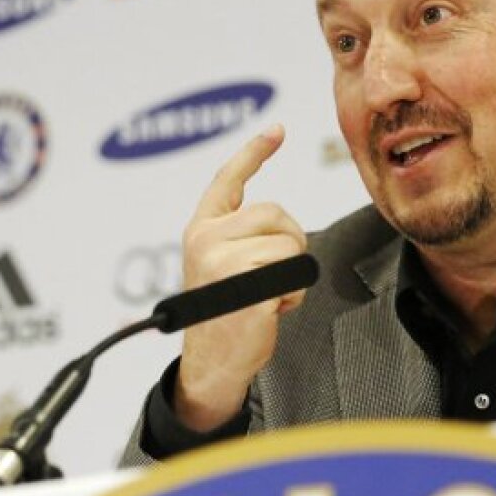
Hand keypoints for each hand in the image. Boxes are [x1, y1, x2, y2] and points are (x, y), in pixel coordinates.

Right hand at [174, 124, 306, 430]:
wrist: (212, 365)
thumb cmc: (223, 316)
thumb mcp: (219, 266)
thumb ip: (236, 236)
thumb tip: (274, 216)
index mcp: (200, 230)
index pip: (227, 180)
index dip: (254, 152)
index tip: (277, 130)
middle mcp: (207, 239)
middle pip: (276, 213)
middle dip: (289, 241)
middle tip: (273, 275)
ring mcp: (225, 263)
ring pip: (290, 242)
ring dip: (292, 272)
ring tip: (266, 296)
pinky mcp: (249, 287)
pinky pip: (295, 273)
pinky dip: (293, 295)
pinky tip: (270, 311)